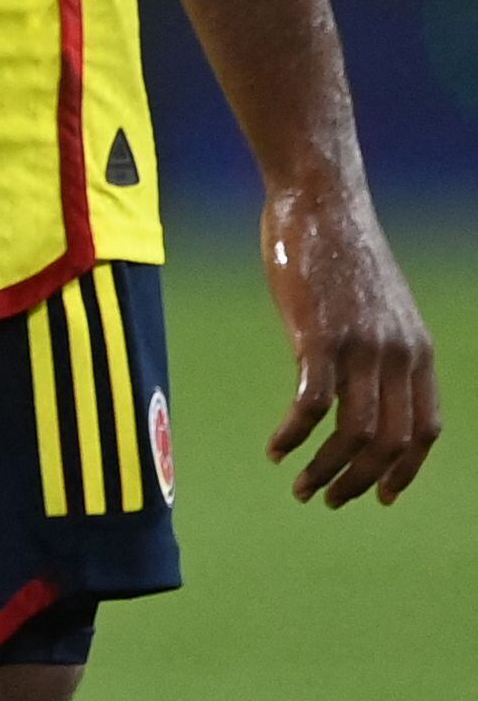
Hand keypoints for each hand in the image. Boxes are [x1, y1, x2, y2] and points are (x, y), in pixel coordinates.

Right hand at [262, 180, 440, 505]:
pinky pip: (310, 405)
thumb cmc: (338, 250)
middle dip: (358, 482)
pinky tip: (274, 447)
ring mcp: (361, 346)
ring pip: (353, 433)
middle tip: (326, 499)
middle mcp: (398, 355)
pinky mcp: (318, 336)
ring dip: (326, 471)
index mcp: (417, 351)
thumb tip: (357, 386)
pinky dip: (293, 437)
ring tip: (300, 486)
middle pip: (390, 443)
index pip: (425, 431)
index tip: (380, 496)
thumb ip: (377, 347)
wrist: (320, 201)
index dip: (405, 472)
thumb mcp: (377, 306)